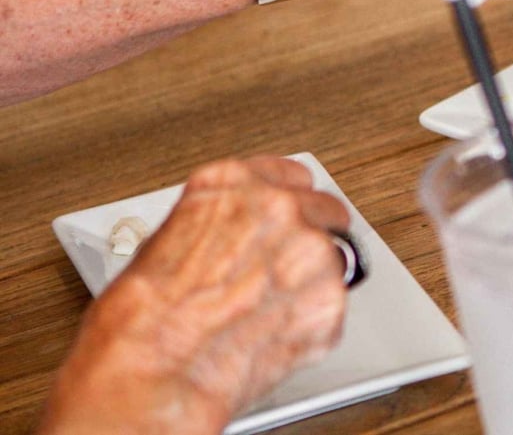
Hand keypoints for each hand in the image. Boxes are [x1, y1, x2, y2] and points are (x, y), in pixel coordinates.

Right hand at [40, 158, 351, 434]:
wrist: (152, 371)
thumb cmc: (142, 319)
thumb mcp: (167, 241)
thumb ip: (219, 225)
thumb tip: (235, 236)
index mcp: (234, 184)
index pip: (292, 176)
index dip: (291, 203)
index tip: (291, 217)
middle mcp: (279, 208)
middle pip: (325, 210)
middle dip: (308, 240)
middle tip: (284, 272)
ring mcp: (310, 250)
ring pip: (335, 258)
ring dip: (312, 281)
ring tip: (269, 312)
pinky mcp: (330, 297)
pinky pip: (333, 305)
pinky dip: (312, 322)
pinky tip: (274, 335)